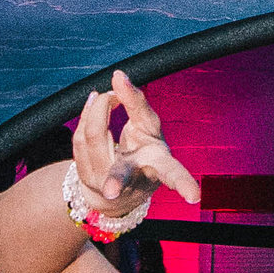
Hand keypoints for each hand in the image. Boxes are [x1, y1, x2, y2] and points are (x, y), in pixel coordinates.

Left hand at [70, 70, 202, 211]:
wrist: (120, 188)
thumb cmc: (142, 152)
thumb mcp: (149, 127)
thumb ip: (137, 103)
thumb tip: (118, 76)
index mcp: (159, 167)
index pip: (173, 173)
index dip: (183, 183)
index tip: (194, 196)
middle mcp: (133, 178)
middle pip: (123, 174)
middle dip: (116, 181)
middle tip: (110, 191)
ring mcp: (106, 180)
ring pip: (93, 138)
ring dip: (97, 109)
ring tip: (105, 95)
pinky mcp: (86, 176)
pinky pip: (79, 138)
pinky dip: (87, 114)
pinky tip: (93, 103)